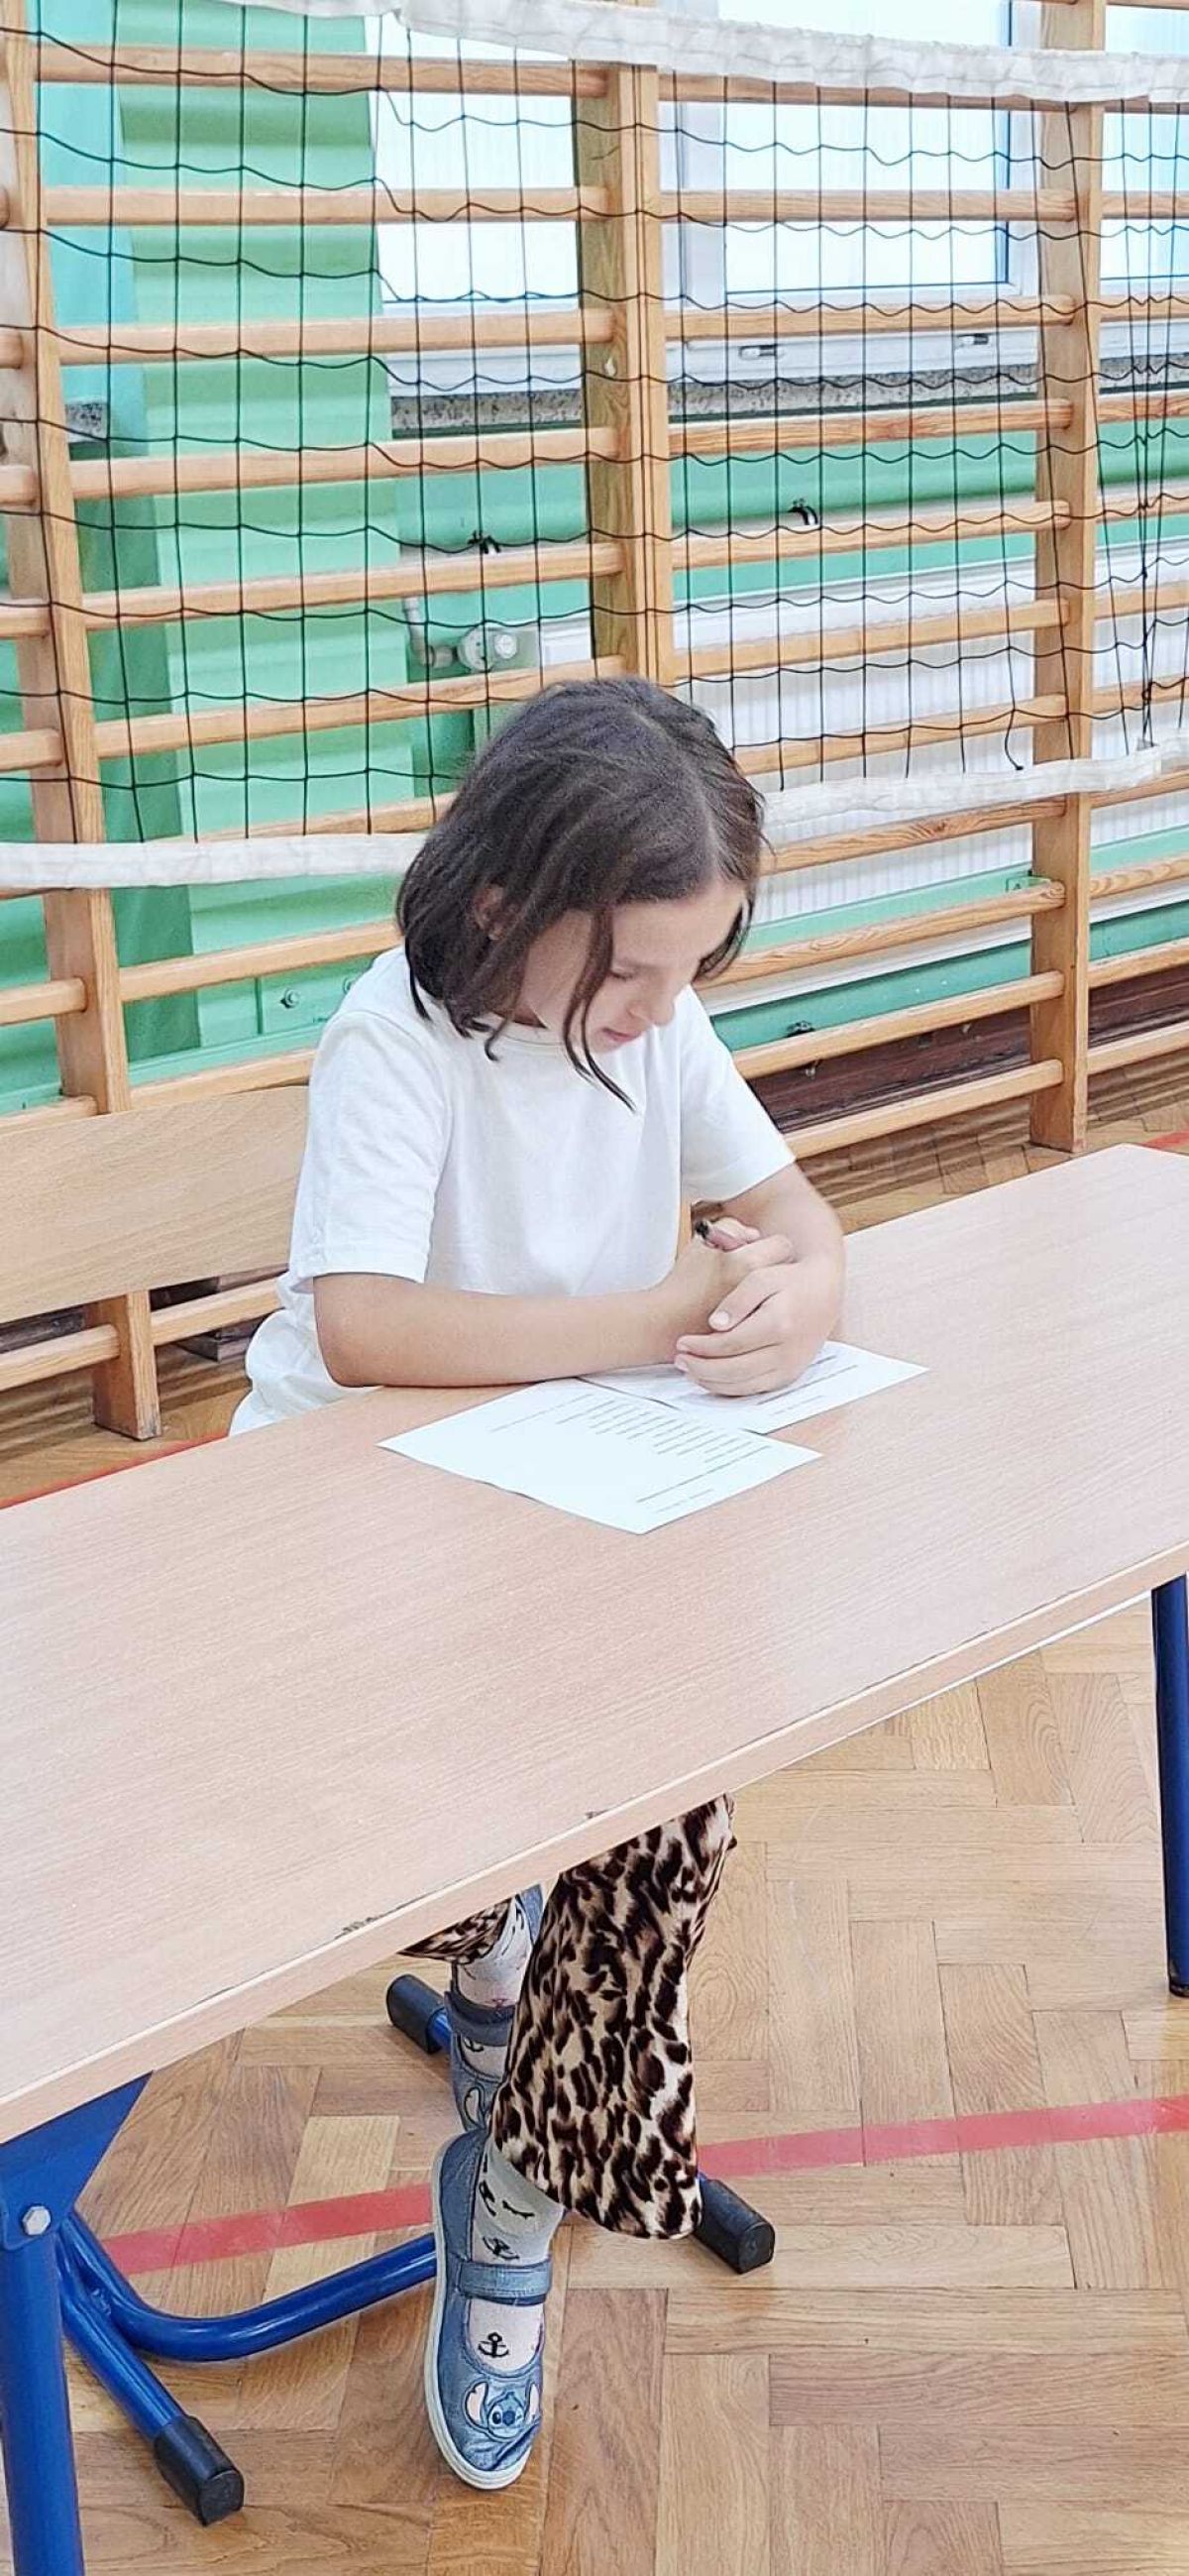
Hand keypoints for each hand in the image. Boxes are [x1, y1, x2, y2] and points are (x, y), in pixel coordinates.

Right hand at [656, 1223, 794, 1345]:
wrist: (666, 1324)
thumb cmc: (683, 1283)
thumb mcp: (702, 1243)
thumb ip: (731, 1228)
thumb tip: (753, 1236)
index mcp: (747, 1263)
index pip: (782, 1245)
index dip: (772, 1245)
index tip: (763, 1249)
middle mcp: (760, 1290)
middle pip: (786, 1270)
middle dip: (776, 1267)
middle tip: (761, 1270)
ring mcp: (761, 1315)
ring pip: (782, 1294)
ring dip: (774, 1290)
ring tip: (755, 1291)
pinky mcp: (758, 1334)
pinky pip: (773, 1315)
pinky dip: (766, 1310)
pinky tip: (749, 1308)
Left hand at [674, 1250, 840, 1396]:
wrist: (823, 1292)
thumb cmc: (790, 1281)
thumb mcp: (762, 1277)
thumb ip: (737, 1299)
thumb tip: (715, 1324)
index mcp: (779, 1323)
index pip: (731, 1343)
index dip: (703, 1346)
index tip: (683, 1342)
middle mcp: (787, 1350)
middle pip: (735, 1369)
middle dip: (702, 1368)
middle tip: (680, 1360)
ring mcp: (790, 1367)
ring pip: (743, 1385)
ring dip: (712, 1382)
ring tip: (689, 1370)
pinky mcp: (789, 1376)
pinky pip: (754, 1390)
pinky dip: (729, 1388)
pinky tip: (710, 1378)